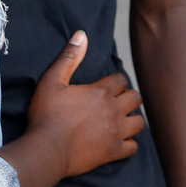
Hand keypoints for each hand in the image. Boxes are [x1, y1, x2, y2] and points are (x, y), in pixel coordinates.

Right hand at [26, 32, 143, 176]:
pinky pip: (133, 147)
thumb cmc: (47, 114)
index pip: (121, 80)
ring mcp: (116, 132)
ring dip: (132, 118)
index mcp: (101, 92)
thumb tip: (82, 34)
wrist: (47, 149)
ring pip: (139, 122)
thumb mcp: (52, 80)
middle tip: (116, 101)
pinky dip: (129, 143)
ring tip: (121, 119)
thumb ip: (69, 57)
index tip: (107, 86)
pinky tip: (119, 140)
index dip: (116, 81)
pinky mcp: (113, 152)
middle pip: (135, 98)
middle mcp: (113, 110)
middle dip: (128, 97)